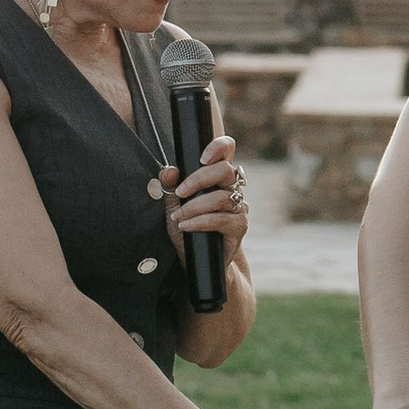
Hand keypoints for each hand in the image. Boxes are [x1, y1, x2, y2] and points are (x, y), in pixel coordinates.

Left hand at [161, 132, 249, 271]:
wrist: (196, 261)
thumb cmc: (186, 229)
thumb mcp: (173, 206)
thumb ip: (170, 187)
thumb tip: (169, 170)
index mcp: (218, 177)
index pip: (227, 150)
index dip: (220, 147)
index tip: (202, 158)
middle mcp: (232, 189)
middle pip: (226, 170)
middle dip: (199, 179)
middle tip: (180, 192)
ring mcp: (239, 207)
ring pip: (221, 197)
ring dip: (194, 206)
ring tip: (178, 217)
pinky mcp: (240, 227)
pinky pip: (221, 219)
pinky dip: (200, 222)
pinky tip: (186, 227)